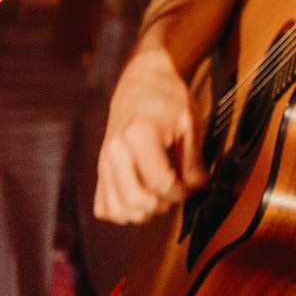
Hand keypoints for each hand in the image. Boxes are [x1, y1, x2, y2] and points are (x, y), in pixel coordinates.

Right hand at [94, 43, 204, 223]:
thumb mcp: (190, 122)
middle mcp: (115, 151)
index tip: (193, 184)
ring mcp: (103, 162)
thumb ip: (194, 158)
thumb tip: (196, 187)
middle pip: (136, 201)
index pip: (161, 182)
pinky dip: (123, 211)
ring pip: (117, 209)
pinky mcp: (99, 170)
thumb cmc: (167, 99)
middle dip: (164, 204)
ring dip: (143, 212)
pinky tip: (142, 197)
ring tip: (161, 197)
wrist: (141, 82)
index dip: (182, 191)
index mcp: (139, 135)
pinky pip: (104, 206)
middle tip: (178, 192)